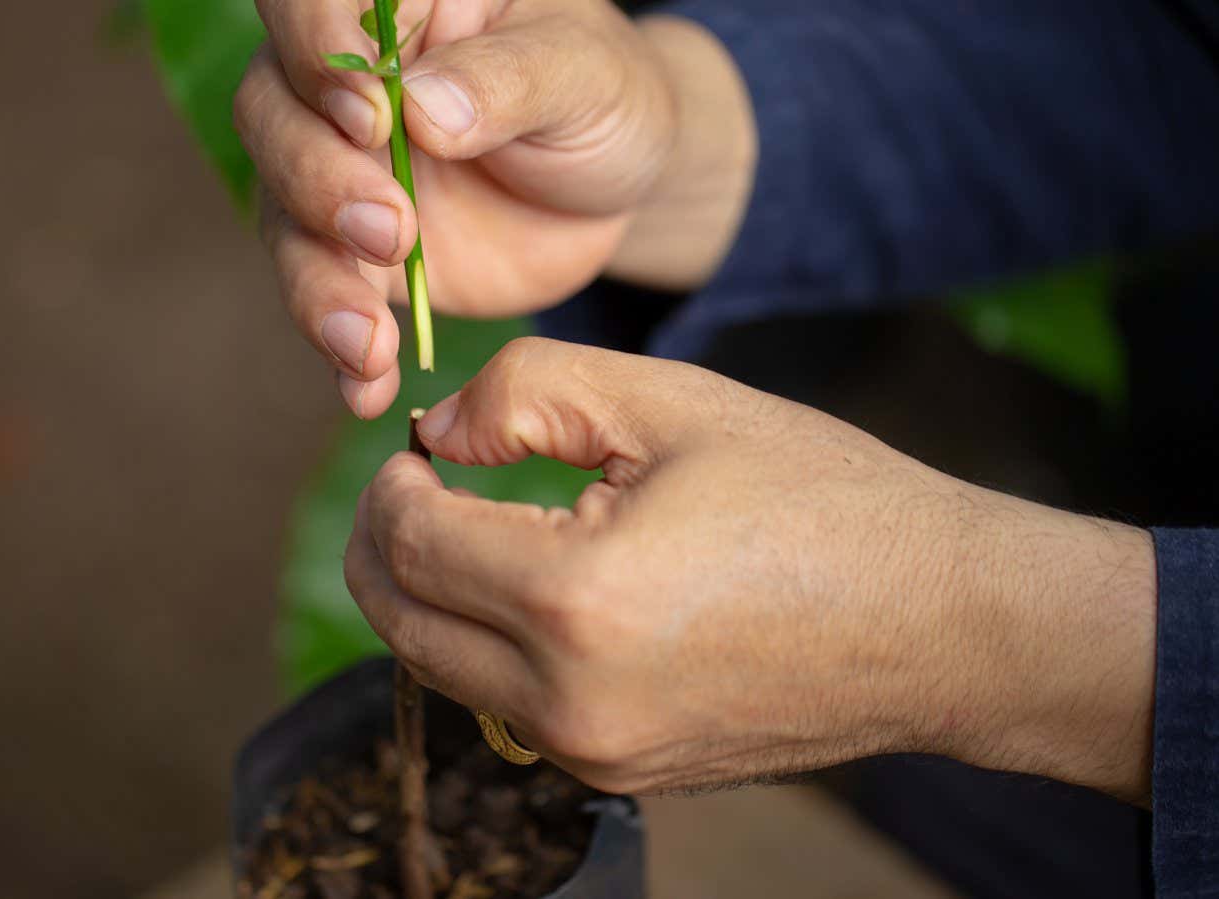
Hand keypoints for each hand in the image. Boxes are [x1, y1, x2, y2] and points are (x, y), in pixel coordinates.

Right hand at [235, 0, 755, 416]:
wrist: (613, 187)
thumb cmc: (602, 97)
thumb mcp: (582, 74)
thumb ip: (506, 81)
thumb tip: (422, 108)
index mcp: (398, 6)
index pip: (311, 5)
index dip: (319, 57)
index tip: (370, 119)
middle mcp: (342, 87)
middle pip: (274, 113)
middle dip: (317, 177)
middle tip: (392, 229)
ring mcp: (340, 174)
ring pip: (282, 213)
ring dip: (316, 280)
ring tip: (368, 340)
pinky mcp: (355, 257)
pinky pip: (324, 298)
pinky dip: (339, 348)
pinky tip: (366, 387)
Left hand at [345, 338, 1157, 801]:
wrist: (940, 625)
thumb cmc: (821, 500)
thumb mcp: (672, 403)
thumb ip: (528, 393)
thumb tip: (436, 429)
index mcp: (576, 602)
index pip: (412, 543)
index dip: (389, 486)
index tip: (412, 448)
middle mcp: (570, 701)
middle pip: (404, 622)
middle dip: (381, 546)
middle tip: (408, 485)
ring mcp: (595, 752)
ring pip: (444, 670)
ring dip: (429, 596)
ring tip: (465, 524)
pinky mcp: (621, 771)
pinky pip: (507, 705)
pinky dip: (486, 644)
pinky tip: (527, 587)